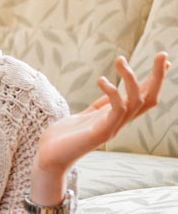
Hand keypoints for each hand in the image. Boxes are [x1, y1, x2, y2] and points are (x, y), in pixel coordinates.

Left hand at [36, 53, 169, 178]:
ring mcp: (112, 128)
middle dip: (158, 76)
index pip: (143, 96)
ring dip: (131, 78)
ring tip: (120, 59)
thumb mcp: (84, 116)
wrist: (48, 159)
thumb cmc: (63, 138)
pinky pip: (117, 110)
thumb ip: (99, 105)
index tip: (164, 60)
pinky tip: (102, 80)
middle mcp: (119, 122)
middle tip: (162, 54)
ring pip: (137, 101)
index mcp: (116, 117)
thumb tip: (109, 87)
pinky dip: (113, 92)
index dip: (155, 79)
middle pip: (149, 98)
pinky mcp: (101, 132)